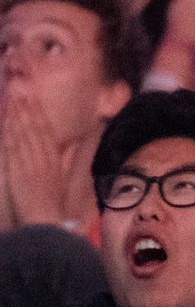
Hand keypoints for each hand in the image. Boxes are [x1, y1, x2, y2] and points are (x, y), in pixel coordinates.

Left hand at [1, 92, 78, 225]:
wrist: (46, 222)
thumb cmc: (54, 205)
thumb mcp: (64, 179)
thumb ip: (69, 159)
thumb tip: (75, 143)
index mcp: (54, 160)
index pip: (46, 131)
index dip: (39, 111)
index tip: (33, 95)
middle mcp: (42, 158)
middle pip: (34, 127)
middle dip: (27, 105)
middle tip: (21, 84)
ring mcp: (30, 163)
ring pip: (23, 133)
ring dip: (18, 112)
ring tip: (14, 93)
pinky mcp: (18, 170)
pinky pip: (14, 146)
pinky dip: (10, 131)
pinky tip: (7, 118)